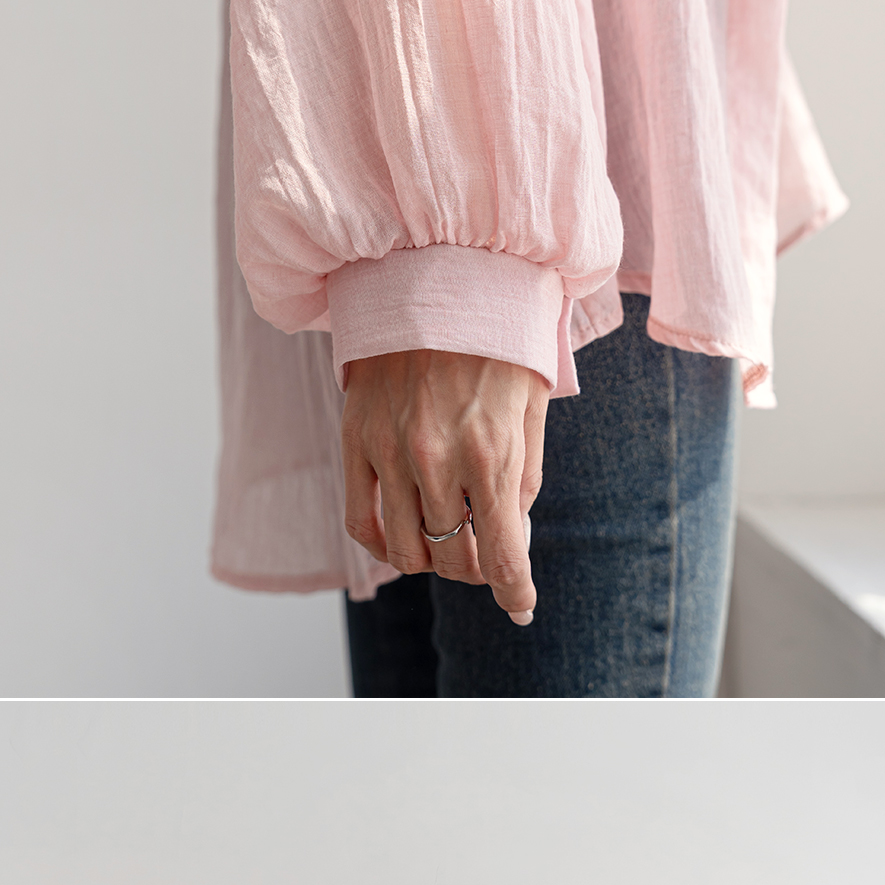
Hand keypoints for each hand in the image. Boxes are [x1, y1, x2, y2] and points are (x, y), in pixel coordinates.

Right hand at [342, 349, 549, 622]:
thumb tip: (513, 542)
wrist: (437, 277)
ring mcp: (390, 453)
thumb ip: (524, 479)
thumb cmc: (496, 342)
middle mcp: (438, 460)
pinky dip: (384, 544)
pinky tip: (404, 535)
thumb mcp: (529, 408)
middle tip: (485, 558)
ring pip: (406, 552)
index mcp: (491, 454)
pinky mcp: (355, 441)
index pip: (501, 554)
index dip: (515, 592)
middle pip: (454, 560)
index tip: (521, 607)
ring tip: (445, 541)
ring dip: (432, 561)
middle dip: (476, 571)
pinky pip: (361, 523)